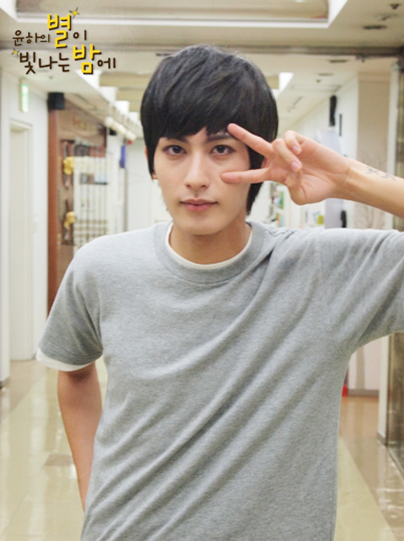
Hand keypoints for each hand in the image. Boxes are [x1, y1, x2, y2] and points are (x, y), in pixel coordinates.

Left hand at [221, 123, 351, 205]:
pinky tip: (298, 151)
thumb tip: (289, 177)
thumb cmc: (319, 188)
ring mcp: (288, 149)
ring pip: (275, 145)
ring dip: (285, 157)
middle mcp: (279, 160)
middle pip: (257, 145)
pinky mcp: (300, 140)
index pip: (253, 174)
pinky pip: (288, 137)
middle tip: (230, 128)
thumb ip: (292, 190)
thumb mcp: (302, 196)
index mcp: (276, 174)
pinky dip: (291, 144)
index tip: (224, 177)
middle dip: (244, 136)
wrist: (336, 179)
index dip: (239, 176)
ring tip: (298, 168)